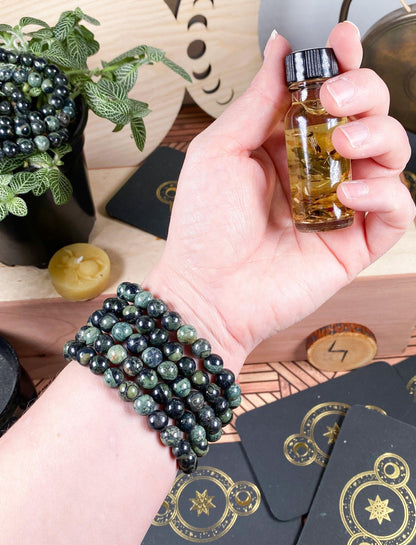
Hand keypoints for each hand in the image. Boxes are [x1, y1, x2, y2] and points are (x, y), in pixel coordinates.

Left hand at [145, 22, 414, 369]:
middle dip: (364, 94)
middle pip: (369, 117)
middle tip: (335, 99)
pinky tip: (349, 193)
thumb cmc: (205, 227)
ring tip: (343, 144)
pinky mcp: (355, 242)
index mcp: (286, 145)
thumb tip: (280, 50)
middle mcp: (318, 171)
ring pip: (392, 156)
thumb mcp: (221, 151)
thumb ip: (258, 101)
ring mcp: (340, 206)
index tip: (342, 41)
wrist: (207, 291)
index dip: (342, 64)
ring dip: (379, 136)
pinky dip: (385, 193)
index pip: (328, 95)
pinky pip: (397, 210)